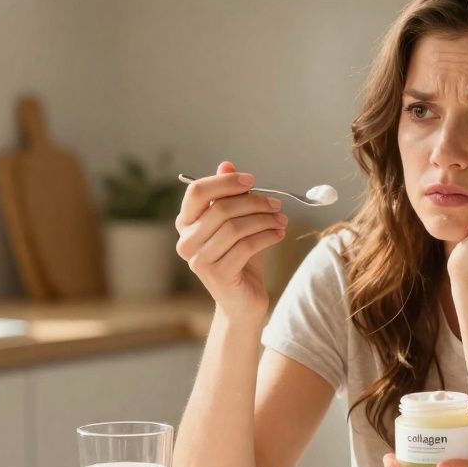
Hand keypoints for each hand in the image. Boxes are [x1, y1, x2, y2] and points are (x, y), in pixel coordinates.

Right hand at [175, 161, 287, 322]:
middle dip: (254, 202)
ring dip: (264, 220)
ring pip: (235, 227)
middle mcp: (186, 241)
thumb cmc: (241, 259)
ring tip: (281, 220)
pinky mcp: (217, 275)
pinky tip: (280, 234)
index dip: (225, 182)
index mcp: (185, 223)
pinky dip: (268, 236)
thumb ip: (229, 196)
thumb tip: (227, 164)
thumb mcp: (237, 223)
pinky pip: (246, 246)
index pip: (197, 192)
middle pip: (221, 208)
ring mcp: (198, 260)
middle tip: (277, 203)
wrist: (243, 302)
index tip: (252, 180)